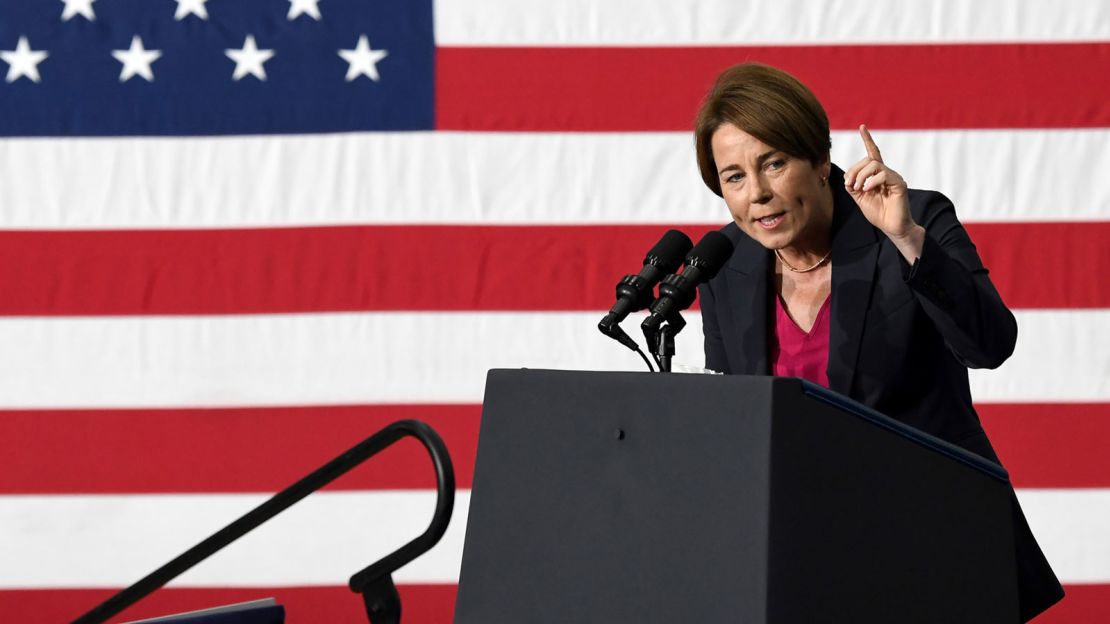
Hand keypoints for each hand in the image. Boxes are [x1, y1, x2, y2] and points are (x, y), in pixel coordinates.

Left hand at [844, 125, 923, 260]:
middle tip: (849, 185)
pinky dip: (871, 181)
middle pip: (868, 160)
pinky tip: (867, 190)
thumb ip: (853, 186)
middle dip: (854, 170)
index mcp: (877, 175)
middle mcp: (886, 173)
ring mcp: (894, 177)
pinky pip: (883, 174)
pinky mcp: (899, 184)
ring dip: (861, 175)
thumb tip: (846, 177)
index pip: (873, 153)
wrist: (891, 227)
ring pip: (874, 165)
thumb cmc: (878, 213)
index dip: (868, 139)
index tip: (862, 127)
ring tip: (858, 188)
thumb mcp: (860, 198)